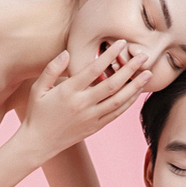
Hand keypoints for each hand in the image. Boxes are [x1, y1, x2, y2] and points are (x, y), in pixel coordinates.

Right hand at [19, 41, 151, 164]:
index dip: (110, 55)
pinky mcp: (95, 128)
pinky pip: (116, 114)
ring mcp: (91, 118)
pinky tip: (136, 92)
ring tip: (148, 74)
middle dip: (130, 69)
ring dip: (135, 87)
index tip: (121, 43)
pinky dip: (128, 103)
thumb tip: (67, 53)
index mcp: (69, 91)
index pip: (94, 69)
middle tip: (143, 56)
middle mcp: (83, 105)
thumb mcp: (38, 88)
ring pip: (118, 101)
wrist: (38, 144)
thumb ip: (52, 69)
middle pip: (112, 84)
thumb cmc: (37, 113)